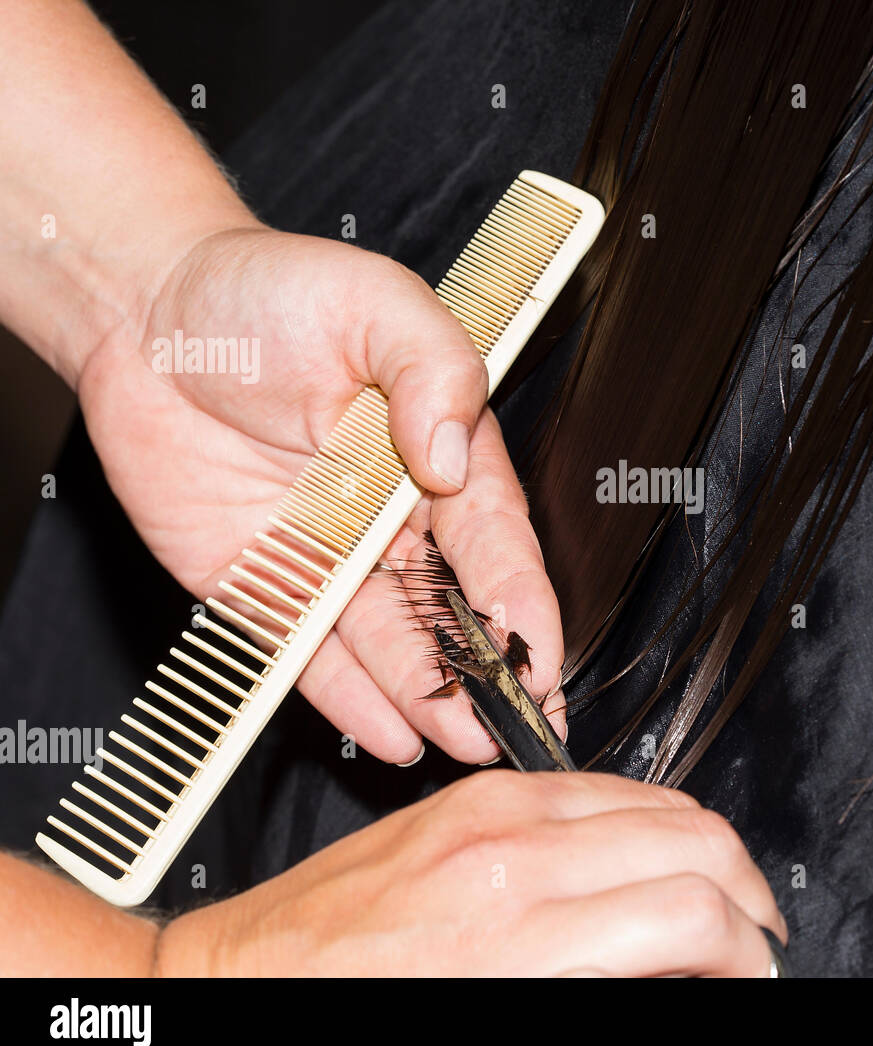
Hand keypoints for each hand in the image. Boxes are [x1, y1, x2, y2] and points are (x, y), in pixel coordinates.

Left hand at [76, 224, 564, 763]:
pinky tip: (392, 734)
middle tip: (521, 728)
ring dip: (430, 698)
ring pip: (391, 643)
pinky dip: (350, 699)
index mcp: (440, 455)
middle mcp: (395, 517)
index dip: (524, 604)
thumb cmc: (269, 292)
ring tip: (464, 745)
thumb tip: (450, 453)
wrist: (147, 313)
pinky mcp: (268, 585)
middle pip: (455, 610)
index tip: (543, 655)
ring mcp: (333, 558)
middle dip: (492, 673)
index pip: (497, 544)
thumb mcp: (376, 302)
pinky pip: (313, 653)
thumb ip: (433, 369)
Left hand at [156, 771, 787, 976]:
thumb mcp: (500, 1021)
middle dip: (747, 893)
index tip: (751, 970)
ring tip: (713, 896)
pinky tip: (645, 854)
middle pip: (695, 840)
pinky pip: (598, 782)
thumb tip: (677, 969)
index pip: (692, 912)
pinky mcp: (476, 791)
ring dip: (706, 849)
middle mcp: (517, 851)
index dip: (747, 949)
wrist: (248, 979)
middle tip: (751, 938)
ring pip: (659, 798)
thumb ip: (604, 981)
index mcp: (521, 933)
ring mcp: (496, 807)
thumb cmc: (355, 1013)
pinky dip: (646, 817)